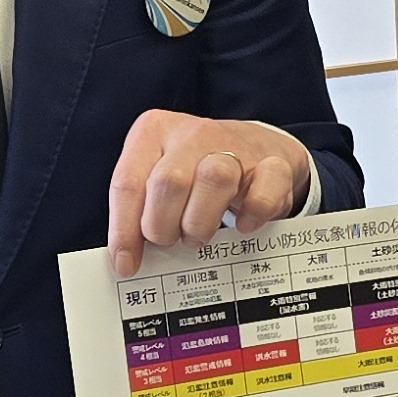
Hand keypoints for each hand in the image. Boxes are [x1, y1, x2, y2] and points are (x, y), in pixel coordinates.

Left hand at [106, 110, 310, 274]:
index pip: (128, 183)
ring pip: (213, 179)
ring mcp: (235, 145)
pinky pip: (262, 192)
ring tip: (198, 235)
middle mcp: (192, 133)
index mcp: (153, 132)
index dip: (124, 230)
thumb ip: (140, 209)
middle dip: (163, 226)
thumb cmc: (196, 171)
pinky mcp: (273, 164)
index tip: (126, 264)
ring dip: (200, 223)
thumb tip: (126, 260)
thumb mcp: (158, 178)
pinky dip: (252, 215)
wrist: (258, 146)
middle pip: (168, 183)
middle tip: (170, 240)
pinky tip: (243, 226)